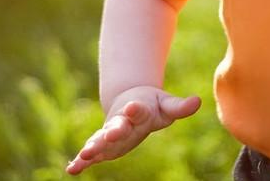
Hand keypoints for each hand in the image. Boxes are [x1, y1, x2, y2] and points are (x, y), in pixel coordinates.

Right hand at [66, 86, 200, 174]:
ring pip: (101, 140)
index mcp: (138, 110)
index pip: (138, 110)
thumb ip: (179, 106)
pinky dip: (81, 161)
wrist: (128, 100)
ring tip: (86, 154)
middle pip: (117, 126)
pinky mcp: (104, 145)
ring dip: (94, 147)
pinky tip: (71, 170)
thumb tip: (198, 101)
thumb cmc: (152, 105)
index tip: (132, 107)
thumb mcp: (166, 105)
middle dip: (114, 130)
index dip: (136, 109)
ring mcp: (110, 133)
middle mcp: (121, 121)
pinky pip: (91, 154)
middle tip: (111, 132)